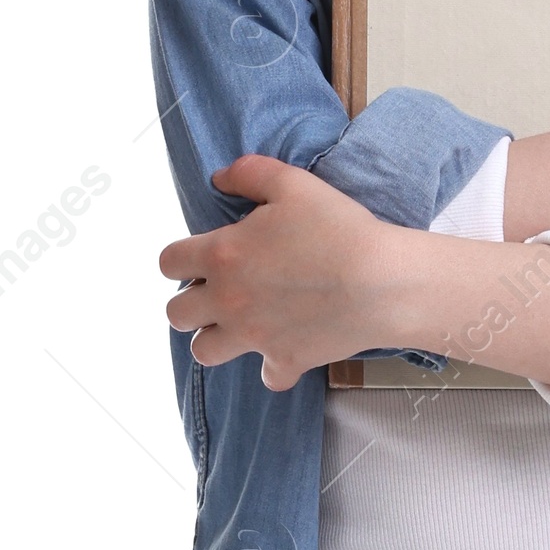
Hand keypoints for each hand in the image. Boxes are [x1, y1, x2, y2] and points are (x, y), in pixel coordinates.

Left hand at [163, 154, 397, 385]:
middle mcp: (228, 301)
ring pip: (203, 352)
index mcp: (221, 256)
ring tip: (239, 324)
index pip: (168, 262)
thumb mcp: (292, 184)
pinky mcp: (285, 360)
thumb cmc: (338, 228)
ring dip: (215, 339)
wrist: (381, 282)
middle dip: (190, 302)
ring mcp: (253, 336)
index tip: (200, 257)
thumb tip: (220, 178)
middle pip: (175, 314)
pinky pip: (266, 376)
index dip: (180, 258)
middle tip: (218, 292)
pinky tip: (287, 347)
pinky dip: (274, 365)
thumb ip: (249, 173)